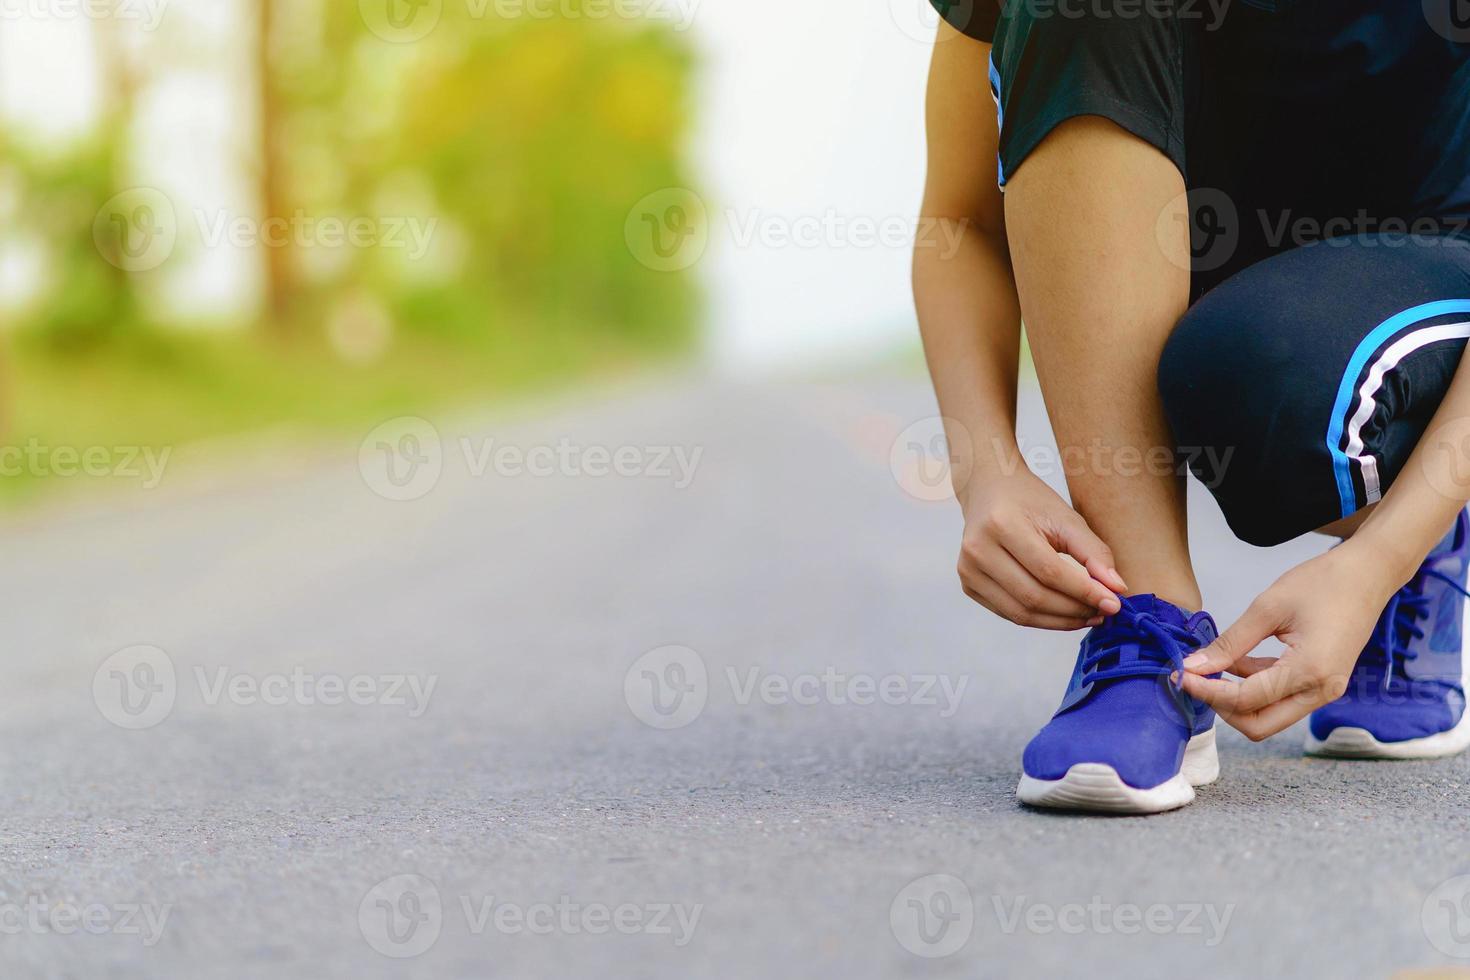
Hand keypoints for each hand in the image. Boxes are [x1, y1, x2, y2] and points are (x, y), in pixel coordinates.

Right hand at [957, 470, 1126, 629]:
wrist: (989, 490)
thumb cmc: (1030, 501)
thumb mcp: (1066, 518)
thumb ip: (1093, 553)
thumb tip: (1116, 590)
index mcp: (1002, 524)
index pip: (1049, 571)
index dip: (1084, 592)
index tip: (1113, 603)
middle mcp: (978, 549)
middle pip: (1034, 596)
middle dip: (1074, 610)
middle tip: (1103, 611)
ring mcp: (968, 570)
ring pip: (1020, 613)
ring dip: (1059, 621)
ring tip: (1087, 615)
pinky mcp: (968, 585)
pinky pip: (1009, 614)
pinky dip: (1040, 619)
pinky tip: (1062, 613)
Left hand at [1179, 542, 1401, 740]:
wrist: (1368, 574)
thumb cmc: (1323, 582)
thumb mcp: (1268, 607)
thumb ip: (1230, 642)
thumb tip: (1193, 666)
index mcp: (1310, 672)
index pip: (1245, 700)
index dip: (1207, 691)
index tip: (1179, 675)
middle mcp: (1321, 691)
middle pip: (1258, 724)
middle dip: (1222, 706)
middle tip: (1196, 678)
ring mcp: (1324, 690)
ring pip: (1269, 715)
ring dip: (1236, 697)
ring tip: (1210, 665)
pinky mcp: (1321, 683)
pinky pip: (1280, 698)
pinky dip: (1253, 686)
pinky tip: (1235, 661)